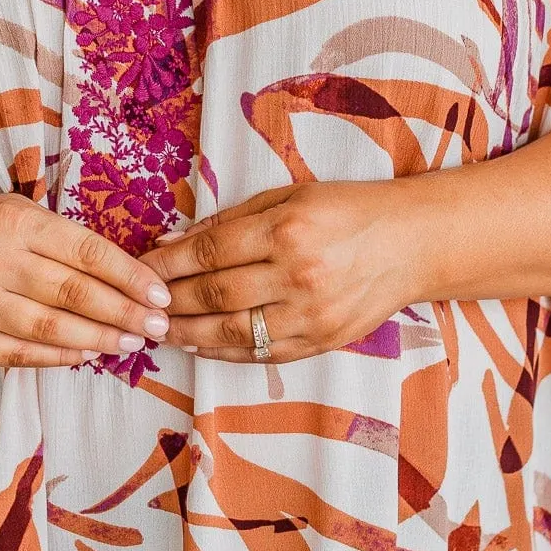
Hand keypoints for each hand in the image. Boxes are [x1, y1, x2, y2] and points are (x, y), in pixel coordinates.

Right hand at [0, 193, 173, 367]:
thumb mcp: (25, 215)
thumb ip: (70, 241)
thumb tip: (136, 280)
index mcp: (15, 220)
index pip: (86, 252)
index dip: (129, 276)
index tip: (161, 295)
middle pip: (73, 293)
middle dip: (124, 313)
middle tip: (159, 326)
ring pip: (49, 328)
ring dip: (98, 339)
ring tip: (132, 343)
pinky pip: (19, 354)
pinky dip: (58, 356)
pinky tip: (87, 354)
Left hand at [138, 182, 419, 362]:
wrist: (413, 243)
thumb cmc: (348, 209)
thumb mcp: (290, 196)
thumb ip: (230, 220)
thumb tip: (172, 242)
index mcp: (287, 229)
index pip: (209, 251)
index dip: (167, 264)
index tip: (138, 268)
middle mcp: (298, 274)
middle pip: (215, 295)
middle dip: (170, 301)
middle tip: (140, 304)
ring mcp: (312, 313)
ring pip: (234, 332)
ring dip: (189, 333)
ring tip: (160, 329)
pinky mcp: (323, 340)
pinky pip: (263, 354)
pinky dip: (226, 353)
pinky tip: (200, 345)